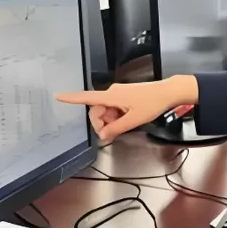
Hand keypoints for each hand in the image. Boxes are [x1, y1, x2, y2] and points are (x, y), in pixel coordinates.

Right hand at [55, 76, 197, 141]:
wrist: (168, 92)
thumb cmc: (152, 102)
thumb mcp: (133, 120)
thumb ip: (115, 128)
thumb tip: (102, 135)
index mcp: (111, 96)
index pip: (87, 97)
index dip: (72, 98)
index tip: (58, 96)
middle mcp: (111, 92)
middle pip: (96, 110)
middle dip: (102, 122)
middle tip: (113, 132)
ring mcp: (117, 94)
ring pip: (105, 111)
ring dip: (111, 120)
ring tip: (126, 123)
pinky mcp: (123, 96)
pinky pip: (113, 108)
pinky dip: (117, 116)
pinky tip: (127, 119)